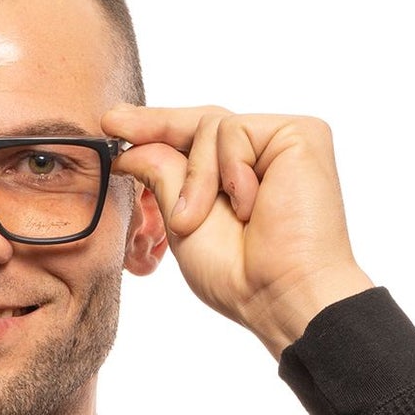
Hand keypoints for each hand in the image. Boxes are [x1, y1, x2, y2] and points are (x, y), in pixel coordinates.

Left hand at [102, 105, 375, 353]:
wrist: (281, 293)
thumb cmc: (239, 274)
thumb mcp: (183, 222)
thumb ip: (164, 176)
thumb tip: (131, 145)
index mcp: (238, 177)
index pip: (194, 140)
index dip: (154, 129)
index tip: (111, 124)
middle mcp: (264, 155)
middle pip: (202, 121)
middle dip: (156, 127)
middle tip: (112, 124)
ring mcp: (282, 143)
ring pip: (212, 126)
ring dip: (196, 179)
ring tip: (198, 220)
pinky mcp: (302, 134)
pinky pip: (235, 130)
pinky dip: (228, 170)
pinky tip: (249, 207)